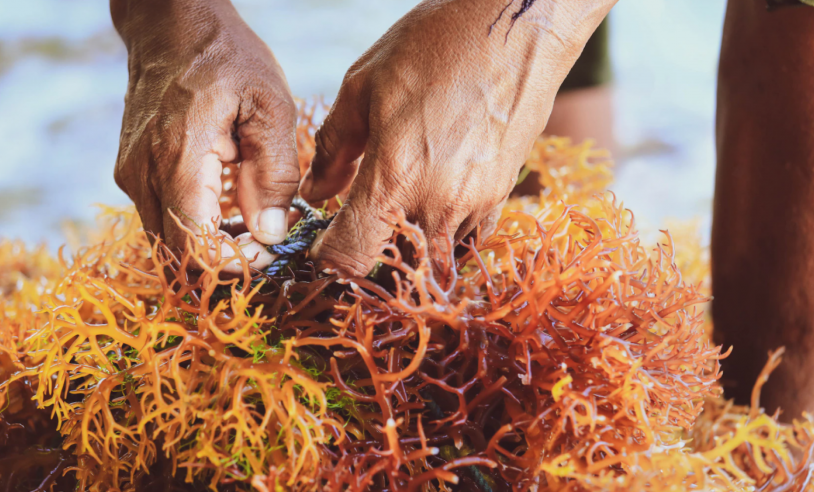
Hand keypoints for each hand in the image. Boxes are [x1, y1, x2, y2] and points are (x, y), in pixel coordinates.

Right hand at [112, 0, 297, 270]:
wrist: (172, 25)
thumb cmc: (227, 59)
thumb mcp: (270, 107)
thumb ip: (273, 174)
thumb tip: (271, 233)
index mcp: (177, 159)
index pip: (195, 247)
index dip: (235, 263)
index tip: (270, 252)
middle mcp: (143, 174)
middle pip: (179, 253)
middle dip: (227, 259)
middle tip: (268, 242)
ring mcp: (132, 175)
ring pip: (169, 240)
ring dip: (213, 244)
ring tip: (256, 223)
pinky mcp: (133, 172)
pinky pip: (164, 218)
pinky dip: (198, 225)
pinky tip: (231, 207)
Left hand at [300, 0, 614, 276]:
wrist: (517, 26)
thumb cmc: (436, 46)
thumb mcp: (364, 86)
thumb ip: (334, 149)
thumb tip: (316, 191)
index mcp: (395, 178)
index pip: (351, 258)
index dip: (329, 260)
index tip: (325, 246)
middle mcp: (438, 204)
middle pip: (395, 271)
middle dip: (371, 259)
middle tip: (359, 231)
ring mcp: (475, 204)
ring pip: (434, 262)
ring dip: (410, 251)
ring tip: (396, 217)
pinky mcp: (501, 196)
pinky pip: (468, 241)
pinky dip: (444, 237)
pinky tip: (433, 208)